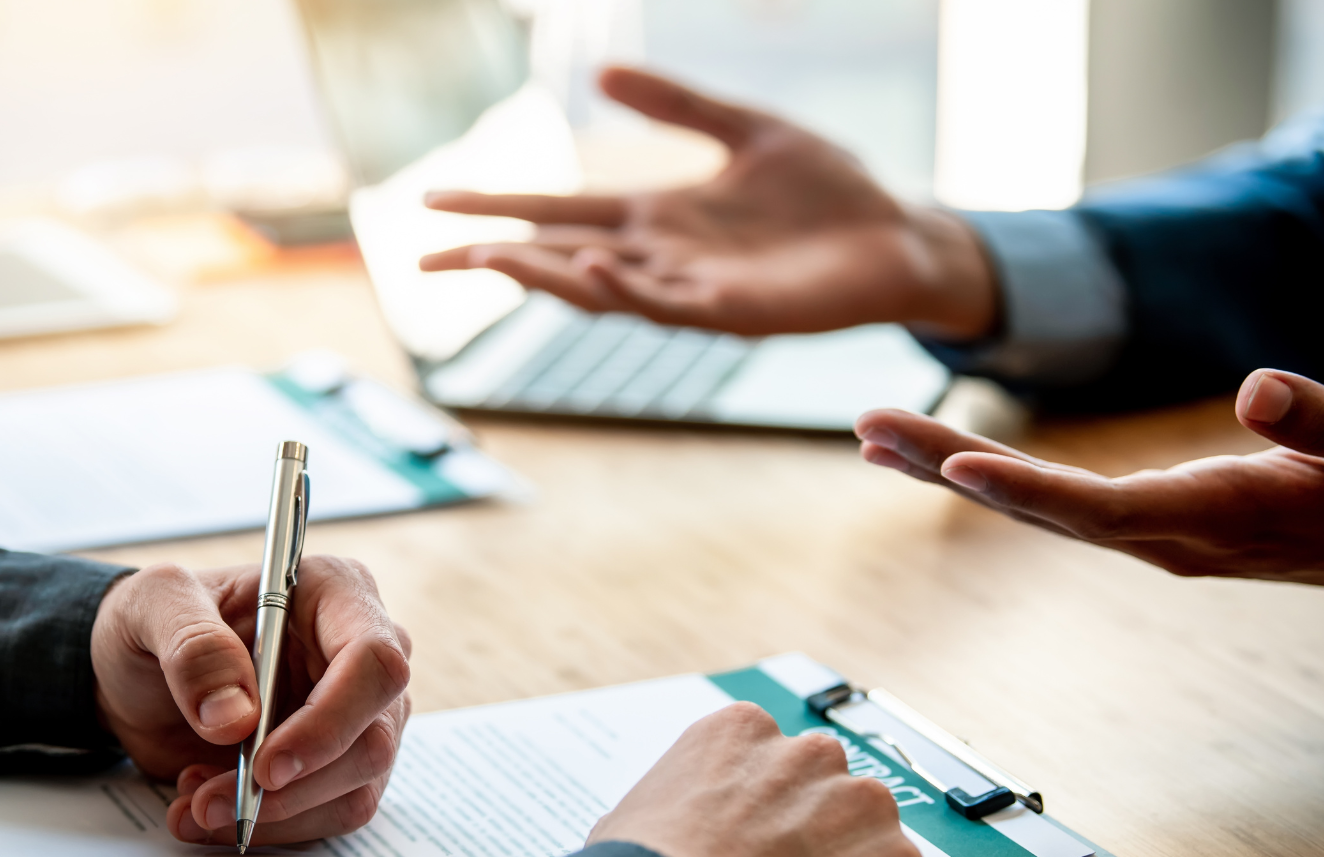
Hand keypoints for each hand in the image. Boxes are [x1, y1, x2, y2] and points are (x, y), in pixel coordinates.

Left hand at [90, 556, 413, 845]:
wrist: (137, 674)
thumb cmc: (155, 622)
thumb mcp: (150, 607)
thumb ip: (192, 647)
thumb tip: (236, 717)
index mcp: (335, 592)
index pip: (374, 663)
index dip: (329, 722)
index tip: (265, 766)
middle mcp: (360, 653)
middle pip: (373, 738)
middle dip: (293, 788)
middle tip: (211, 802)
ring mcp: (358, 713)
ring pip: (355, 787)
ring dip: (274, 814)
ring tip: (196, 802)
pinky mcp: (339, 761)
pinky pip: (329, 812)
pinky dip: (271, 825)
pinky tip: (209, 804)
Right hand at [419, 66, 996, 339]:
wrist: (900, 238)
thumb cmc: (829, 191)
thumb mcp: (745, 130)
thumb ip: (677, 104)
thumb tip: (600, 77)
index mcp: (656, 215)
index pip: (556, 209)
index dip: (494, 205)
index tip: (429, 201)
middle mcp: (661, 256)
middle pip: (557, 255)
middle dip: (492, 258)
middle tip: (423, 258)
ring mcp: (692, 288)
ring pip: (598, 287)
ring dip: (544, 276)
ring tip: (493, 259)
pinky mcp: (733, 313)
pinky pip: (665, 305)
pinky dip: (623, 290)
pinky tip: (589, 266)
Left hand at [855, 369, 1323, 599]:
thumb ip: (1321, 422)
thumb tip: (1258, 386)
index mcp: (1217, 519)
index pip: (1101, 511)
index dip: (1025, 492)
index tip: (950, 468)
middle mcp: (1172, 538)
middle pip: (1040, 506)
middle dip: (947, 465)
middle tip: (867, 426)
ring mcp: (1161, 535)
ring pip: (1038, 504)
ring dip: (953, 469)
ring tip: (874, 437)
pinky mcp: (1162, 521)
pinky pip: (1060, 502)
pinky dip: (997, 477)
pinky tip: (947, 461)